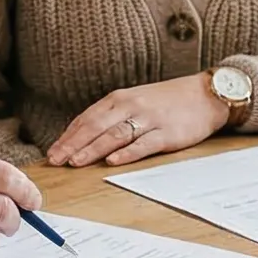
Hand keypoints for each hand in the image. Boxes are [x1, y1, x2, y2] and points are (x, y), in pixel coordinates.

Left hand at [47, 74, 228, 166]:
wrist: (204, 95)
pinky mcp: (167, 133)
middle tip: (56, 160)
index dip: (69, 136)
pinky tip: (112, 162)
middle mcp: (131, 106)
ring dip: (93, 149)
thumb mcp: (136, 102)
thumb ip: (112, 117)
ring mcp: (149, 119)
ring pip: (115, 135)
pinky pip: (143, 144)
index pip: (88, 118)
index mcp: (120, 99)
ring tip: (76, 162)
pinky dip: (126, 153)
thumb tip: (84, 138)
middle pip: (96, 126)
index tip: (52, 152)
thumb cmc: (166, 101)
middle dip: (74, 144)